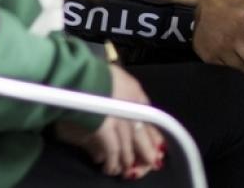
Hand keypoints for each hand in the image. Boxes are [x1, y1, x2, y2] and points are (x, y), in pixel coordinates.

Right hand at [53, 64, 164, 178]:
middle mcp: (133, 111)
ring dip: (128, 160)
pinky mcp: (107, 133)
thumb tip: (135, 105)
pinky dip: (112, 163)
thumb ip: (129, 92)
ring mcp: (121, 124)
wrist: (86, 76)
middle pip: (143, 136)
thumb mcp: (121, 77)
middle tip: (151, 162)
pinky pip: (113, 154)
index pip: (149, 120)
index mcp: (137, 96)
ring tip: (127, 170)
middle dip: (147, 150)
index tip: (158, 145)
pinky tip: (110, 169)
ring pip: (128, 147)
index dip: (153, 135)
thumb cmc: (99, 74)